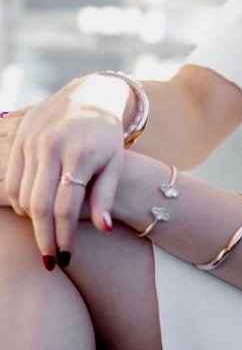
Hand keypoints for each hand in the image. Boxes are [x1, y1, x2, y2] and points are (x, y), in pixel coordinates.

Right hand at [3, 76, 130, 262]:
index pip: (66, 206)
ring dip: (31, 221)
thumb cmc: (106, 134)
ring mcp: (33, 141)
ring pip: (22, 195)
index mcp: (80, 153)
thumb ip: (106, 195)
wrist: (89, 94)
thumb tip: (104, 230)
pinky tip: (32, 211)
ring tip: (45, 234)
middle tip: (50, 260)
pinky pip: (11, 180)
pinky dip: (19, 201)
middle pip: (39, 205)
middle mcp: (53, 146)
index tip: (67, 257)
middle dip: (43, 237)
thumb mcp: (115, 161)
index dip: (64, 235)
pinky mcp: (21, 138)